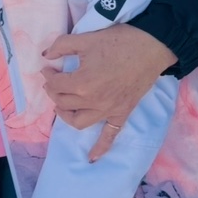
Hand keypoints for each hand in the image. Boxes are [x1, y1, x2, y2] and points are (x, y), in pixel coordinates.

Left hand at [42, 24, 176, 162]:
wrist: (152, 46)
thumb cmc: (118, 40)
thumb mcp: (85, 38)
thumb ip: (61, 46)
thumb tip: (46, 55)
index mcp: (81, 83)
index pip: (55, 84)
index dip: (48, 75)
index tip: (49, 68)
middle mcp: (92, 101)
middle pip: (63, 102)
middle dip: (54, 91)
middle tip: (54, 81)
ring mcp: (107, 110)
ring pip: (78, 121)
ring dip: (66, 115)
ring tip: (62, 106)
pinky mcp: (121, 113)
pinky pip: (109, 135)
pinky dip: (100, 148)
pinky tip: (91, 158)